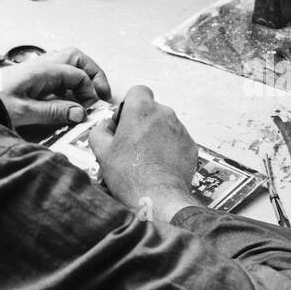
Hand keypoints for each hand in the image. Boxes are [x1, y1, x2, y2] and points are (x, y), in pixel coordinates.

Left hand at [0, 47, 111, 127]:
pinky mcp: (32, 77)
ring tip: (89, 96)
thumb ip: (53, 111)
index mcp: (42, 70)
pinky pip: (58, 73)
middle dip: (93, 74)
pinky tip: (70, 99)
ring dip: (82, 76)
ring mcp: (37, 69)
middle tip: (101, 94)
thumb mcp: (22, 111)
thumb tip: (80, 113)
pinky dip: (70, 82)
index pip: (78, 74)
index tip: (90, 109)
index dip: (89, 91)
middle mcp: (41, 65)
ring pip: (68, 63)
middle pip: (77, 58)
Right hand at [89, 86, 198, 221]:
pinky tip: (158, 165)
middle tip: (131, 144)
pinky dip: (168, 148)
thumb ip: (100, 131)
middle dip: (141, 122)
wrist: (158, 198)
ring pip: (165, 125)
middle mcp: (164, 114)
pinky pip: (177, 140)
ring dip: (155, 135)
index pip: (138, 91)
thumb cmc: (131, 176)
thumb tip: (105, 127)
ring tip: (144, 158)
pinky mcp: (190, 145)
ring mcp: (180, 129)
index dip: (129, 104)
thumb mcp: (102, 151)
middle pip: (151, 109)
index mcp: (141, 110)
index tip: (124, 121)